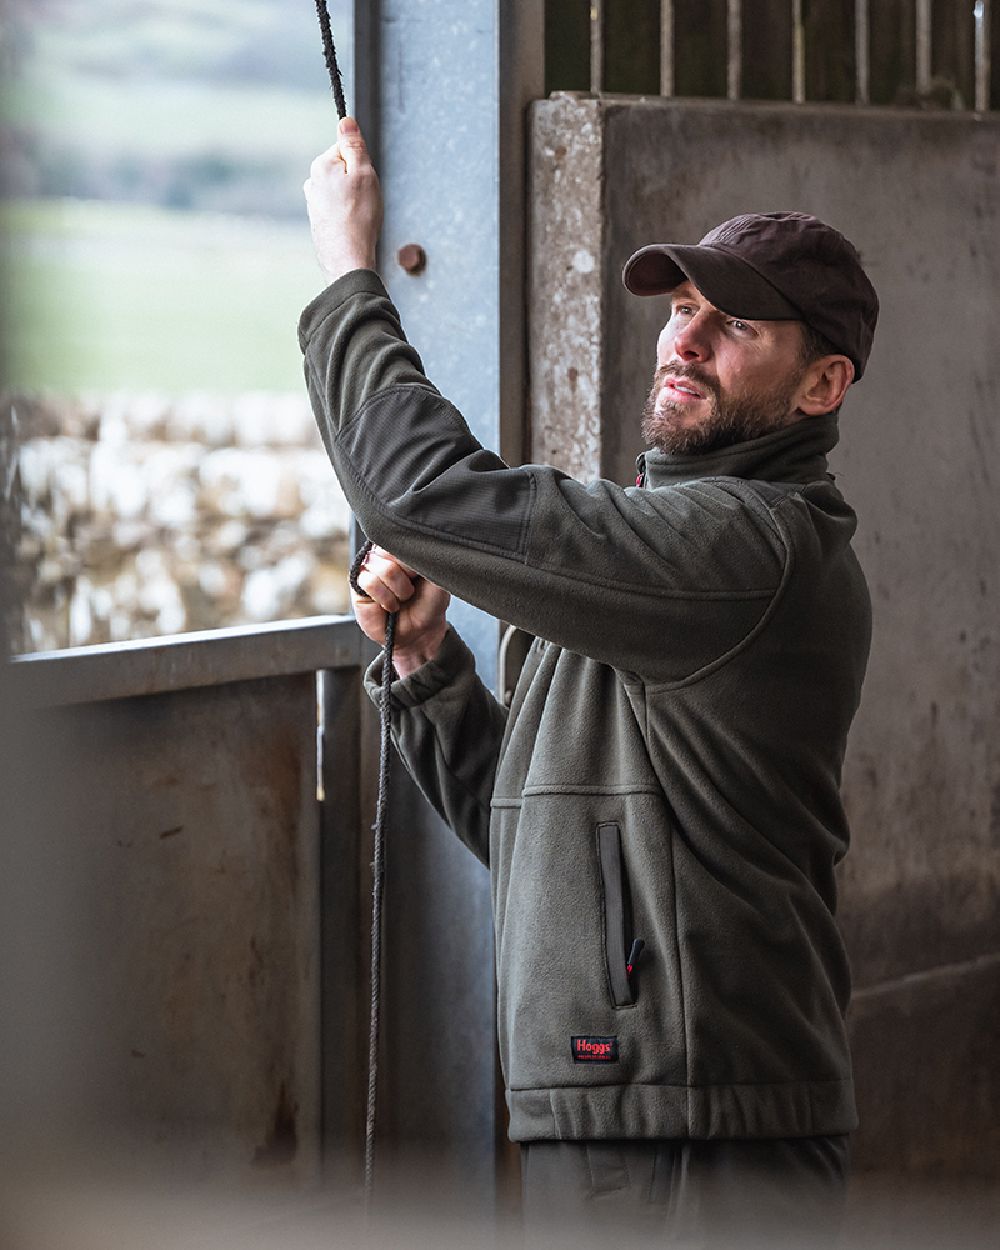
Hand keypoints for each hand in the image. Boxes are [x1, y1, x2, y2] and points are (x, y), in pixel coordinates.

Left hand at [304, 117, 383, 282]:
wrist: (347, 259)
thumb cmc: (359, 218)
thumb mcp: (364, 173)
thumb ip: (354, 145)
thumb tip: (345, 121)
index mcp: (321, 165)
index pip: (346, 149)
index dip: (362, 163)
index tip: (366, 179)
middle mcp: (312, 182)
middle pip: (342, 170)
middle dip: (357, 182)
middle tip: (366, 200)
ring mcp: (314, 203)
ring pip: (341, 192)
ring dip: (353, 201)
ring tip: (360, 217)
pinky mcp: (319, 222)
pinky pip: (338, 210)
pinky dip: (348, 216)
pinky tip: (353, 227)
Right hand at [351, 546, 449, 678]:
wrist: (420, 632)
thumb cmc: (429, 603)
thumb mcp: (437, 577)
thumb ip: (424, 557)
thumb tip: (408, 544)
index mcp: (402, 548)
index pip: (403, 538)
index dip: (413, 558)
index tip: (420, 574)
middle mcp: (384, 554)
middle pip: (391, 551)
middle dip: (407, 575)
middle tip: (412, 589)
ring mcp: (369, 568)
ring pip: (383, 568)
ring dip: (398, 590)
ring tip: (402, 599)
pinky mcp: (358, 585)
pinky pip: (369, 582)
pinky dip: (385, 597)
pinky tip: (390, 605)